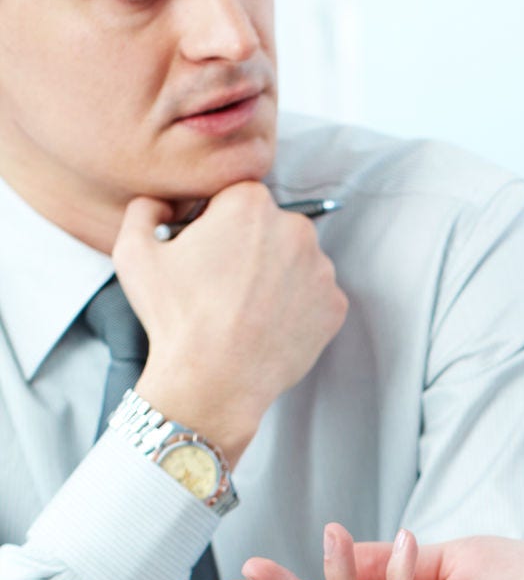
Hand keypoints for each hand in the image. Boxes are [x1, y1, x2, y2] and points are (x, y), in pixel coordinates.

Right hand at [112, 183, 348, 463]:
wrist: (214, 382)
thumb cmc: (175, 318)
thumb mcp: (133, 251)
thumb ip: (145, 207)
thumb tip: (162, 204)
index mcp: (251, 204)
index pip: (236, 197)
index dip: (216, 223)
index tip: (205, 251)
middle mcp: (295, 229)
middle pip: (270, 226)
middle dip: (249, 247)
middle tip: (222, 284)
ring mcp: (322, 270)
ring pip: (295, 262)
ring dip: (274, 276)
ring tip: (243, 309)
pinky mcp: (335, 307)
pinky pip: (313, 297)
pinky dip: (294, 308)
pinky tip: (266, 325)